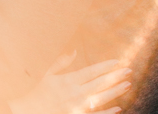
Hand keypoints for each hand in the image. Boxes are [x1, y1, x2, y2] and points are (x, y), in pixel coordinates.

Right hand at [8, 51, 130, 113]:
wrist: (28, 110)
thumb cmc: (36, 91)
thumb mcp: (45, 74)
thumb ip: (60, 62)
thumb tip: (73, 50)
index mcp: (68, 80)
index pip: (91, 71)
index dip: (105, 67)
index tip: (117, 62)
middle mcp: (76, 93)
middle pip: (100, 83)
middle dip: (115, 77)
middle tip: (129, 70)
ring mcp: (78, 106)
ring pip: (102, 98)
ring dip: (116, 91)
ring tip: (128, 85)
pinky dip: (108, 112)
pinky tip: (118, 108)